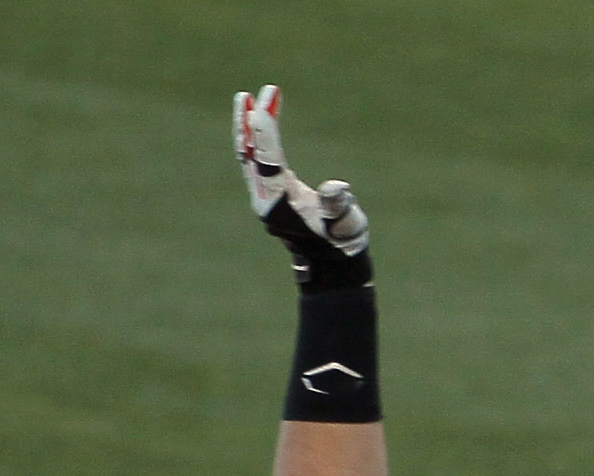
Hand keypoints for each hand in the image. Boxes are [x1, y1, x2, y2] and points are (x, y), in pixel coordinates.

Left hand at [234, 85, 370, 288]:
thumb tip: (335, 187)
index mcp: (281, 207)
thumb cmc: (343, 243)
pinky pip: (253, 160)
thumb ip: (340, 207)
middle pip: (250, 155)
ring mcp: (262, 197)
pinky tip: (256, 118)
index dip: (265, 135)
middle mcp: (264, 201)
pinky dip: (254, 138)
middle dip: (253, 123)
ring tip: (245, 97)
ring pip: (247, 156)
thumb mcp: (349, 226)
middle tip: (257, 93)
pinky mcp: (266, 192)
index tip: (261, 108)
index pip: (268, 163)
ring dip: (246, 127)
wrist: (331, 265)